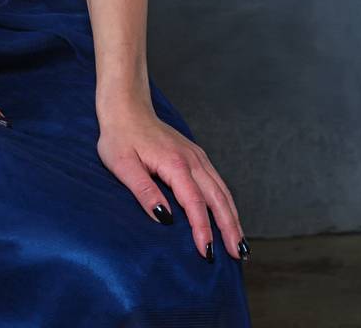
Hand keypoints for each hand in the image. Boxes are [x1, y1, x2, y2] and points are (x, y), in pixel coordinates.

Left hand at [96, 99, 245, 260]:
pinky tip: (230, 216)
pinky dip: (227, 203)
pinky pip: (217, 182)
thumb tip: (165, 219)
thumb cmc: (120, 136)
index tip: (207, 253)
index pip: (195, 203)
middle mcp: (192, 159)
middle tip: (238, 255)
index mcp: (175, 163)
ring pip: (222, 190)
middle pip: (218, 198)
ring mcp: (197, 156)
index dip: (203, 229)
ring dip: (233, 217)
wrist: (126, 106)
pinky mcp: (196, 156)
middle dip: (229, 228)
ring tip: (240, 244)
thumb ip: (144, 191)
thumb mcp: (122, 165)